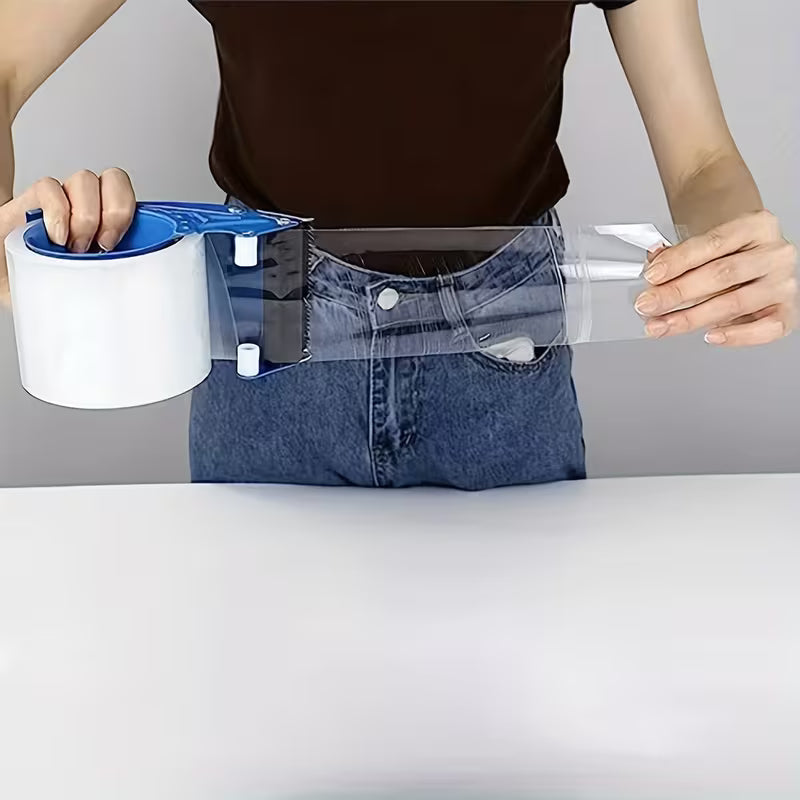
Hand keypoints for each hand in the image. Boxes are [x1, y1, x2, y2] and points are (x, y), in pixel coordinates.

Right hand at [1, 167, 135, 305]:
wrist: (16, 284)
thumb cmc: (58, 284)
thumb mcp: (97, 279)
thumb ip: (118, 268)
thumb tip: (138, 276)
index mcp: (109, 221)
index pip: (131, 194)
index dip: (129, 211)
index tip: (119, 243)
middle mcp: (87, 205)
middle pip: (113, 180)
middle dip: (114, 212)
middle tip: (102, 244)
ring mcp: (61, 201)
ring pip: (84, 180)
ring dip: (85, 216)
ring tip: (74, 247)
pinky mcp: (30, 202)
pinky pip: (49, 187)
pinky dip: (56, 212)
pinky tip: (55, 237)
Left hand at [634, 210, 797, 346]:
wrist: (755, 258)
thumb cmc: (730, 253)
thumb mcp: (706, 245)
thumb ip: (679, 253)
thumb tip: (655, 261)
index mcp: (757, 226)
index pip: (712, 243)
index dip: (678, 261)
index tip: (652, 276)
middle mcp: (775, 253)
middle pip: (721, 274)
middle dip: (677, 293)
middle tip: (648, 305)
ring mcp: (784, 283)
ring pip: (735, 303)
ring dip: (691, 318)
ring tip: (662, 325)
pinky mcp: (787, 311)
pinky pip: (766, 329)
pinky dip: (736, 336)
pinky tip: (710, 335)